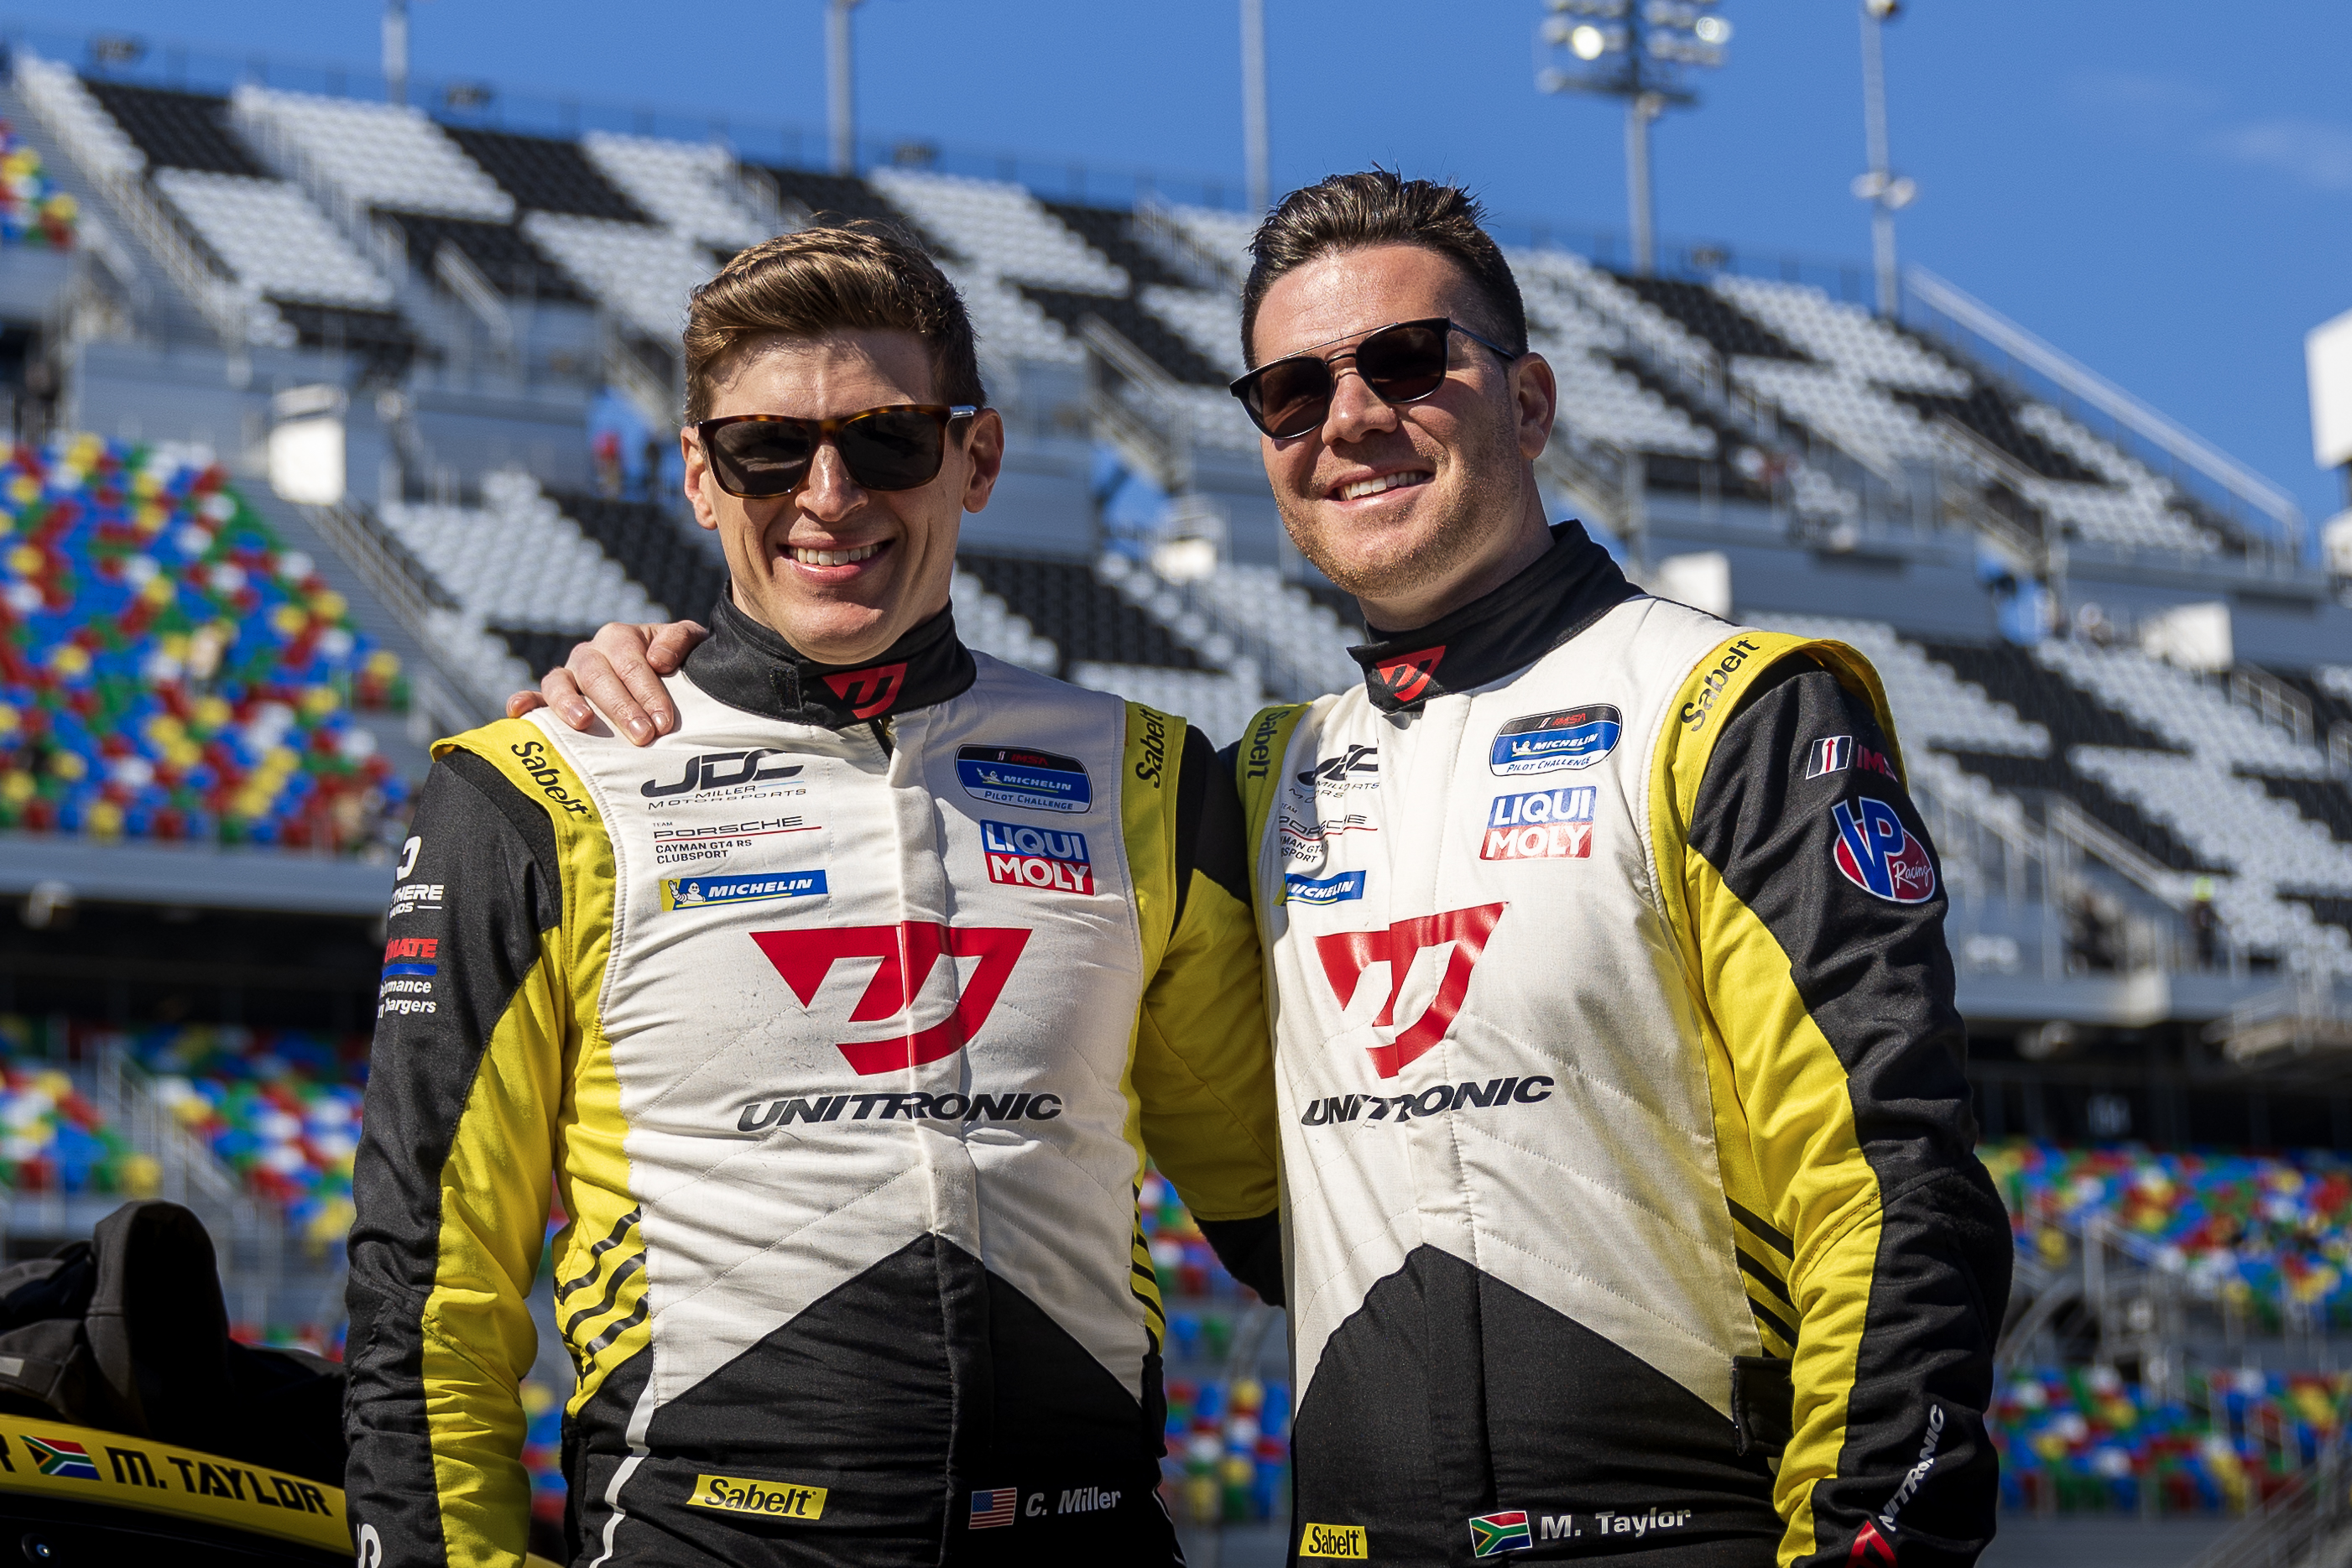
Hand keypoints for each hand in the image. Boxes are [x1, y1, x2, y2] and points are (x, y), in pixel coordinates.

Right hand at [505, 620, 709, 744]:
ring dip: (569, 703)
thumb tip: (658, 659)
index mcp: (621, 638)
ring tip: (584, 722)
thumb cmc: (680, 664)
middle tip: (643, 735)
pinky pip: (534, 697)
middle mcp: (591, 653)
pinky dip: (523, 702)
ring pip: (559, 682)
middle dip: (621, 707)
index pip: (631, 664)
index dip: (648, 692)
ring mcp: (570, 675)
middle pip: (598, 676)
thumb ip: (680, 640)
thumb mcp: (691, 645)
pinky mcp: (554, 697)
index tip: (664, 722)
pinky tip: (517, 712)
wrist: (671, 676)